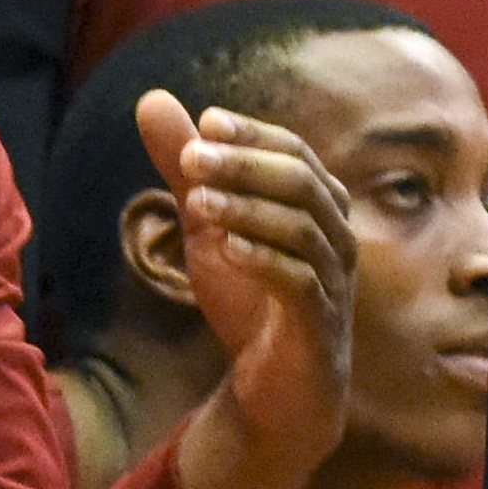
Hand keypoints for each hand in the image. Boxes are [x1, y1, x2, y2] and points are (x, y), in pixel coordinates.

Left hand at [134, 91, 355, 488]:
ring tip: (197, 203)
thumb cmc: (251, 298)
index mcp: (317, 206)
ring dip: (248, 210)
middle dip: (245, 165)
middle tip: (191, 159)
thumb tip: (151, 100)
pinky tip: (226, 249)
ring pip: (302, 229)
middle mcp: (336, 236)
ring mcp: (333, 280)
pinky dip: (265, 261)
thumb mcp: (207, 225)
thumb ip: (187, 168)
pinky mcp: (320, 324)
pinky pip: (302, 283)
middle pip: (301, 182)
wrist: (276, 388)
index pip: (293, 152)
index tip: (205, 122)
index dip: (253, 134)